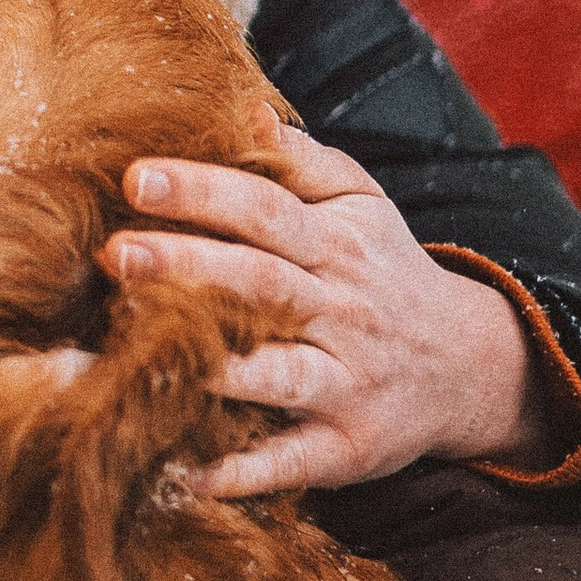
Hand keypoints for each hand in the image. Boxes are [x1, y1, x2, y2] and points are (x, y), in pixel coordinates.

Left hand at [107, 129, 554, 497]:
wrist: (469, 365)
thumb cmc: (384, 272)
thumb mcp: (362, 205)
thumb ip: (302, 161)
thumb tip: (243, 109)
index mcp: (338, 245)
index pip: (266, 211)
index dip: (203, 193)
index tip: (135, 178)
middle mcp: (342, 312)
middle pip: (260, 284)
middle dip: (185, 267)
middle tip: (112, 254)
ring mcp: (345, 383)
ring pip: (275, 374)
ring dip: (207, 366)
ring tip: (136, 353)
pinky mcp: (345, 446)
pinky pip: (289, 460)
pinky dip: (238, 470)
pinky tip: (179, 469)